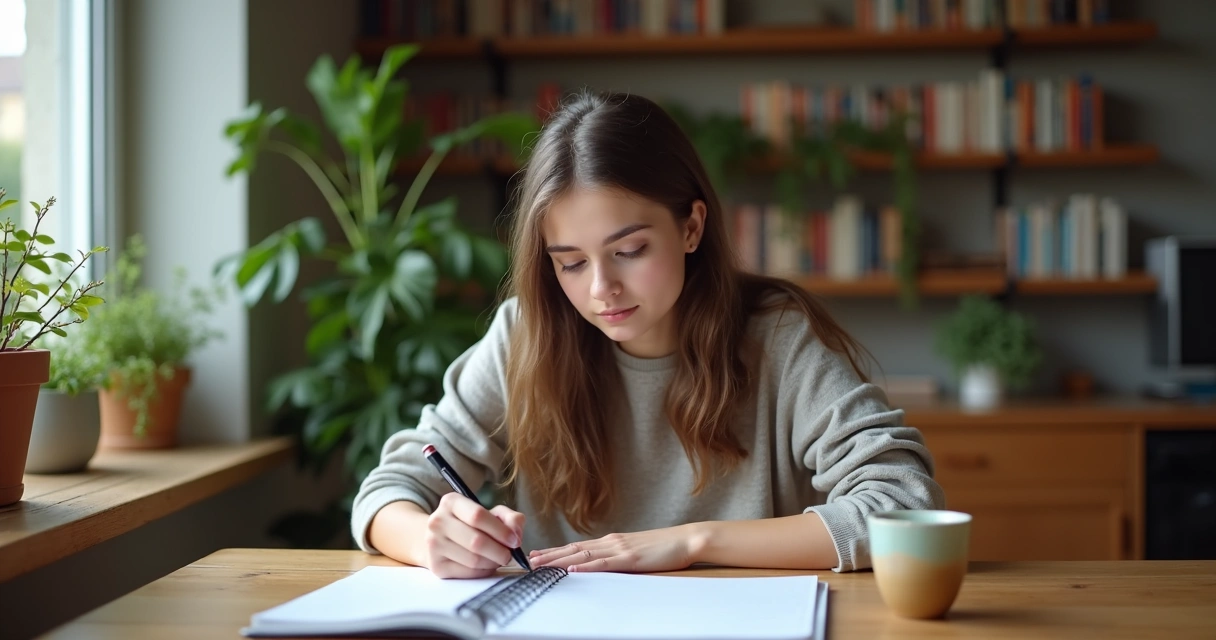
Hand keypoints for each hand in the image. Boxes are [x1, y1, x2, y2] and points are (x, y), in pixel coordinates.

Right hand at [424, 493, 524, 578]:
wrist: (440, 539)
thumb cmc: (470, 524)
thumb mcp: (491, 513)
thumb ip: (510, 518)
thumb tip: (516, 535)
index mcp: (451, 502)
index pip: (478, 516)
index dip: (501, 531)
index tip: (515, 540)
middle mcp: (438, 522)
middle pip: (476, 541)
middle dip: (499, 551)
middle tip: (509, 555)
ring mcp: (434, 545)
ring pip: (473, 560)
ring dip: (492, 563)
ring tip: (497, 559)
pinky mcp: (436, 566)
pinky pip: (468, 573)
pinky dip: (483, 571)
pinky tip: (486, 565)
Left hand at [529, 525, 704, 573]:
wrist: (686, 539)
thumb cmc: (664, 548)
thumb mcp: (636, 552)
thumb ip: (618, 557)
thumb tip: (601, 565)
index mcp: (612, 541)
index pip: (578, 547)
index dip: (556, 551)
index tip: (538, 556)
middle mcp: (611, 542)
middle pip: (574, 550)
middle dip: (550, 555)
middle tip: (529, 560)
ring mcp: (620, 549)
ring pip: (583, 555)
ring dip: (559, 560)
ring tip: (541, 565)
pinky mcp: (630, 559)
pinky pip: (604, 563)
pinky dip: (586, 567)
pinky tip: (572, 569)